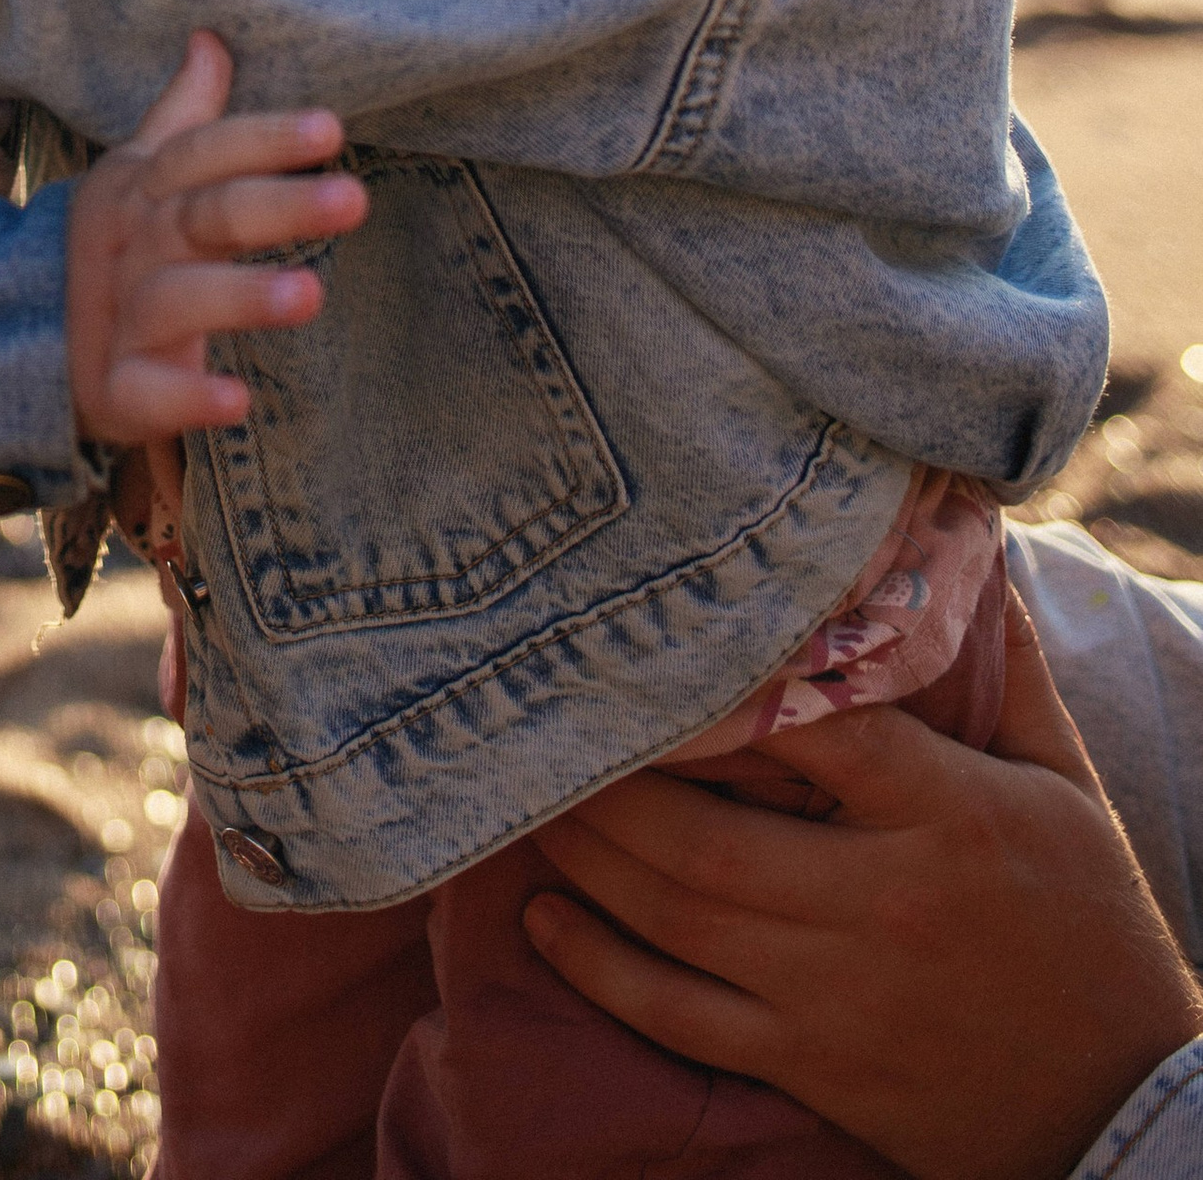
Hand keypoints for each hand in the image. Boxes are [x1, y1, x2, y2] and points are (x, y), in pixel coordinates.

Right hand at [66, 33, 363, 446]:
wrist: (20, 334)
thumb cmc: (116, 248)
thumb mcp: (139, 173)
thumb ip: (184, 115)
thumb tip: (212, 37)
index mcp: (142, 188)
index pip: (202, 152)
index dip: (262, 139)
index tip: (330, 130)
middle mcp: (133, 246)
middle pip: (204, 216)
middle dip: (276, 206)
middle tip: (354, 199)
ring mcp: (120, 317)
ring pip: (179, 299)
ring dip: (242, 295)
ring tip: (311, 293)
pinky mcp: (115, 389)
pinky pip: (147, 392)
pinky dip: (187, 396)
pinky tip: (236, 399)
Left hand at [521, 585, 1202, 1179]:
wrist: (1125, 1107)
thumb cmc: (1090, 926)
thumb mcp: (1064, 785)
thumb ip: (1007, 671)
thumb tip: (963, 545)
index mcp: (947, 818)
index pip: (822, 729)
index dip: (725, 681)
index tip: (649, 635)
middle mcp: (881, 905)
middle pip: (709, 833)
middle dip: (610, 779)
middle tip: (544, 719)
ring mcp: (836, 994)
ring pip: (679, 916)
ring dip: (587, 854)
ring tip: (529, 794)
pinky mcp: (812, 1064)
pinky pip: (680, 1018)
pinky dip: (599, 968)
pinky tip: (544, 915)